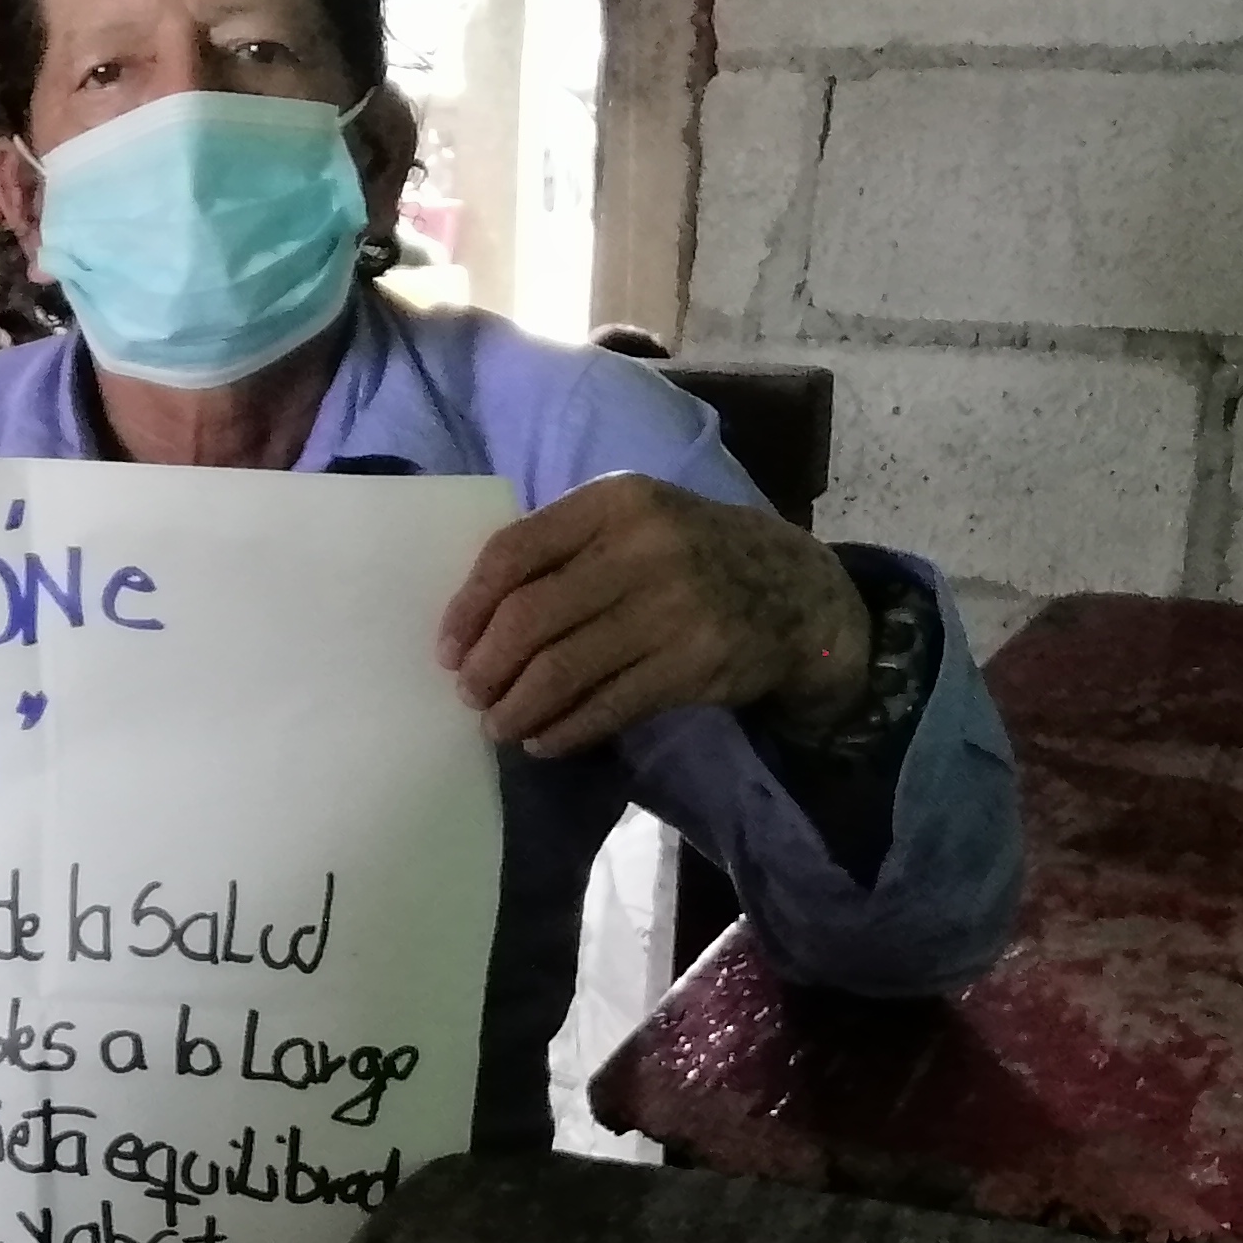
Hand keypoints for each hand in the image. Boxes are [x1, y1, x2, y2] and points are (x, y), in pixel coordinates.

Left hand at [434, 475, 874, 757]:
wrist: (795, 593)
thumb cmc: (688, 555)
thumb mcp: (634, 522)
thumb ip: (564, 549)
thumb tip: (473, 617)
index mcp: (615, 502)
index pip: (513, 552)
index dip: (468, 607)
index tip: (447, 648)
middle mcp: (643, 546)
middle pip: (529, 617)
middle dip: (486, 666)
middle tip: (471, 694)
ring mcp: (673, 607)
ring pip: (562, 669)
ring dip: (517, 707)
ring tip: (499, 724)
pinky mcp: (693, 664)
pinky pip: (605, 706)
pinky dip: (563, 731)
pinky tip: (544, 740)